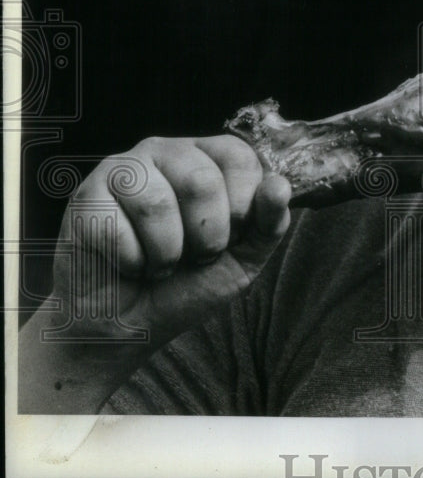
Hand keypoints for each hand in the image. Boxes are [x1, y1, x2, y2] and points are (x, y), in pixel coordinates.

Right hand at [52, 135, 290, 347]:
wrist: (131, 325)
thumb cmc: (188, 284)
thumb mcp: (244, 258)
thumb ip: (269, 223)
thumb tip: (280, 185)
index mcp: (209, 159)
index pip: (240, 157)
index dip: (243, 205)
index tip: (232, 235)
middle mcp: (167, 153)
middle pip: (201, 180)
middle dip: (207, 236)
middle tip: (195, 256)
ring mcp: (125, 170)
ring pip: (157, 203)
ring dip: (167, 253)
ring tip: (161, 262)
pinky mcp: (87, 195)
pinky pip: (116, 228)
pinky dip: (131, 261)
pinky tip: (129, 264)